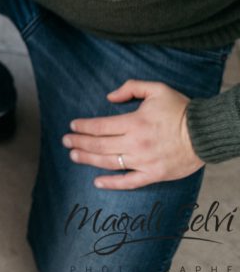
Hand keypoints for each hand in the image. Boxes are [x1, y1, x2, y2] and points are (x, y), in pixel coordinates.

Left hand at [62, 80, 202, 189]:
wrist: (206, 133)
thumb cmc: (181, 110)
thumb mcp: (157, 89)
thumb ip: (130, 88)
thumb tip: (109, 97)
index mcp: (135, 123)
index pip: (100, 126)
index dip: (83, 126)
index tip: (72, 126)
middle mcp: (136, 144)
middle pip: (99, 144)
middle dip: (79, 142)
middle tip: (66, 140)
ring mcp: (144, 161)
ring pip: (109, 162)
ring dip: (88, 159)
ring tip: (73, 155)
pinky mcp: (154, 175)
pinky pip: (129, 182)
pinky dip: (112, 183)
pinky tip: (97, 182)